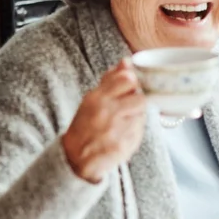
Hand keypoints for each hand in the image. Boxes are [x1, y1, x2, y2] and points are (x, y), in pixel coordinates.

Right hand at [61, 59, 146, 182]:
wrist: (76, 156)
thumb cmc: (86, 123)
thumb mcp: (93, 98)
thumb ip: (111, 80)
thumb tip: (127, 61)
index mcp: (97, 98)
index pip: (128, 80)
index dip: (133, 83)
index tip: (129, 89)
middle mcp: (107, 113)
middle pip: (140, 99)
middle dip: (137, 102)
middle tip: (127, 108)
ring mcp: (117, 131)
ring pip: (142, 116)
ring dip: (136, 117)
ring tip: (122, 122)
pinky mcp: (125, 145)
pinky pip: (140, 132)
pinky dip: (134, 131)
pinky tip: (122, 134)